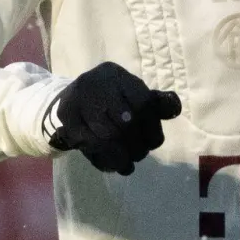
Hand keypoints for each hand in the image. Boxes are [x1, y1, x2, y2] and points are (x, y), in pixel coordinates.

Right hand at [47, 62, 180, 174]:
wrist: (72, 101)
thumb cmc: (111, 100)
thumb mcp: (134, 97)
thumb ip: (156, 104)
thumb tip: (173, 107)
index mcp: (116, 75)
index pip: (143, 103)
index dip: (151, 127)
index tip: (154, 142)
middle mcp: (94, 82)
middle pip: (124, 121)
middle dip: (136, 144)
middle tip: (140, 154)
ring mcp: (76, 99)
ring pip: (106, 135)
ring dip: (121, 154)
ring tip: (127, 162)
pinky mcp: (65, 119)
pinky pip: (89, 144)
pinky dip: (105, 158)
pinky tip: (113, 164)